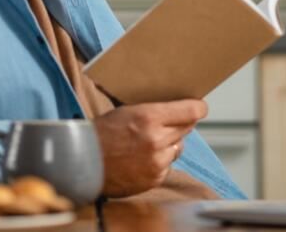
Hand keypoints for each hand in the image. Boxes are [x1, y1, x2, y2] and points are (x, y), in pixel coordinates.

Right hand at [91, 99, 206, 197]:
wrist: (84, 161)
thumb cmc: (102, 133)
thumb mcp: (127, 111)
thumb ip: (154, 111)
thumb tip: (178, 110)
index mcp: (149, 117)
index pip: (191, 112)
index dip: (198, 108)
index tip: (200, 107)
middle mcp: (156, 140)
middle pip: (187, 128)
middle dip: (181, 124)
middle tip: (169, 123)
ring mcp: (157, 162)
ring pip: (178, 148)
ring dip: (170, 144)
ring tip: (149, 143)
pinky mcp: (154, 178)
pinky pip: (167, 166)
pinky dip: (160, 162)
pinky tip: (142, 158)